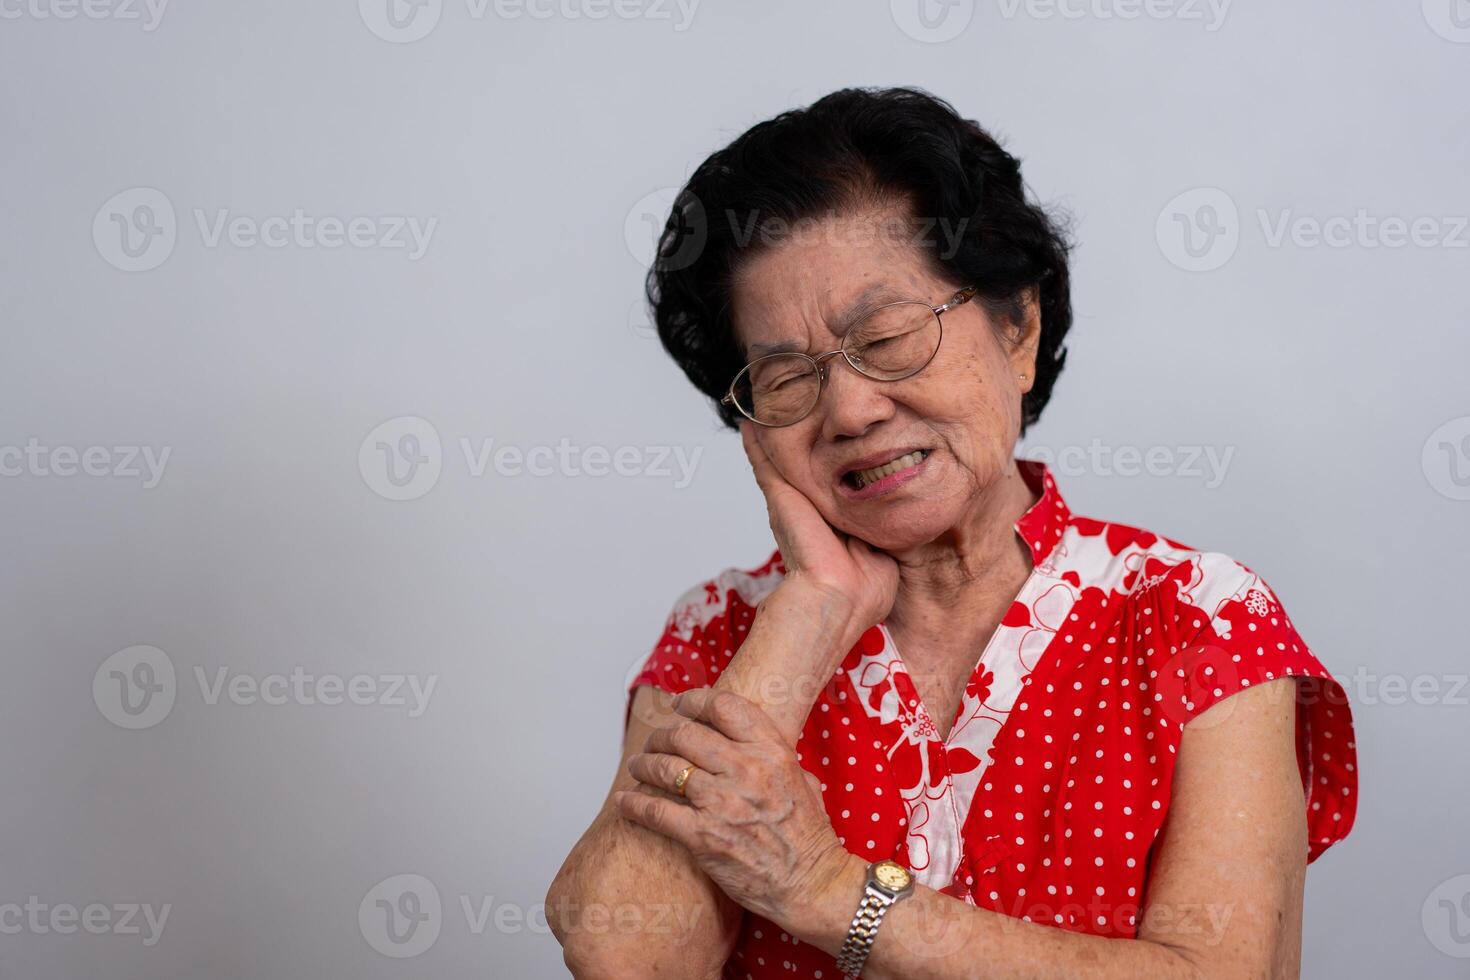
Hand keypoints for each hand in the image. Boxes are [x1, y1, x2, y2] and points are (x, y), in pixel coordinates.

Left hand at [612, 687, 853, 928]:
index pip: (723, 706)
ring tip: (637, 766)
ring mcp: (723, 802)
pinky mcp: (704, 836)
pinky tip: (625, 801)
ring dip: (644, 764)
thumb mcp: (802, 780)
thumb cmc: (808, 837)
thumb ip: (774, 755)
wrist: (812, 883)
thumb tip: (751, 741)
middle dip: (662, 735)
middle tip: (654, 743)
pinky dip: (634, 803)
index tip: (680, 706)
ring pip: (666, 768)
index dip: (695, 701)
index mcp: (771, 751)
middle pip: (685, 733)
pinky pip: (656, 811)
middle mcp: (746, 769)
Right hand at [740, 421, 898, 638]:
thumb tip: (899, 521)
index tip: (828, 438)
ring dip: (774, 436)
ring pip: (780, 462)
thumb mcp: (882, 550)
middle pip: (799, 470)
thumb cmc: (864, 588)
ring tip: (767, 408)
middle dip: (796, 442)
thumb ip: (882, 531)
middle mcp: (806, 511)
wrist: (840, 598)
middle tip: (788, 411)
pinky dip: (756, 442)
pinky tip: (751, 420)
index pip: (827, 485)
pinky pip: (764, 462)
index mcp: (829, 523)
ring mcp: (790, 504)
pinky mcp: (780, 497)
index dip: (829, 463)